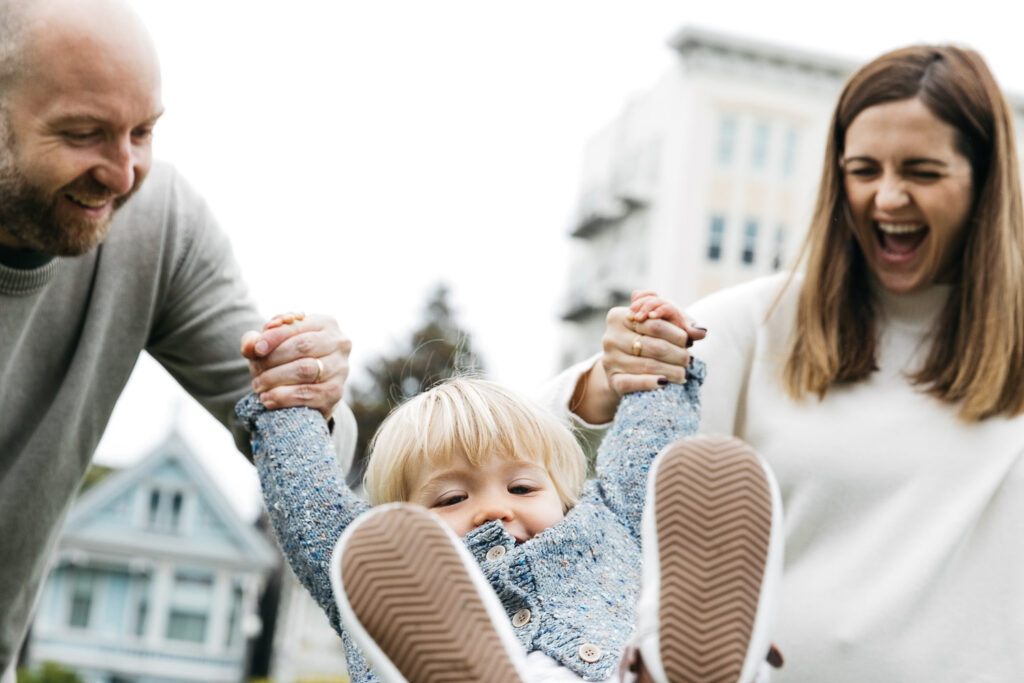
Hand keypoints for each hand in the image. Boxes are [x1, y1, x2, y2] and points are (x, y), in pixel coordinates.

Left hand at [240, 311, 350, 418]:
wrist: (311, 388)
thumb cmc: (289, 359)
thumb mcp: (273, 345)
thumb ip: (257, 340)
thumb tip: (251, 345)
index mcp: (326, 323)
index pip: (297, 327)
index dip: (274, 337)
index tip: (256, 350)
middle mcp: (339, 343)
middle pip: (302, 346)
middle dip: (273, 359)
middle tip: (255, 371)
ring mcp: (341, 368)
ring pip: (305, 369)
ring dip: (276, 378)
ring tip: (258, 385)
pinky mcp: (336, 392)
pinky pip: (308, 394)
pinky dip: (284, 397)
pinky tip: (268, 399)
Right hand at [570, 291, 702, 423]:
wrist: (623, 365)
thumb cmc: (646, 338)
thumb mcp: (661, 323)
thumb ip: (681, 322)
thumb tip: (700, 332)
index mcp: (619, 316)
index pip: (654, 324)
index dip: (677, 334)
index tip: (689, 342)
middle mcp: (610, 337)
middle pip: (653, 346)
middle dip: (677, 354)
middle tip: (688, 360)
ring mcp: (610, 359)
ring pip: (647, 365)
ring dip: (672, 371)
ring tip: (683, 373)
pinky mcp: (612, 380)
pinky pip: (633, 383)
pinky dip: (651, 383)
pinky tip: (666, 382)